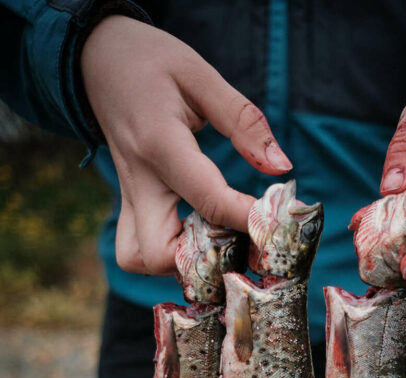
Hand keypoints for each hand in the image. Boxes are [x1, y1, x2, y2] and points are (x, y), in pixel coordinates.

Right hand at [81, 16, 291, 274]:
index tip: (276, 223)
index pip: (208, 199)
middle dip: (201, 259)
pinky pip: (138, 250)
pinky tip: (197, 235)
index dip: (247, 219)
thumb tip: (281, 167)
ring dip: (178, 263)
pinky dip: (168, 256)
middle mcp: (138, 181)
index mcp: (160, 145)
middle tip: (236, 239)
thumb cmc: (153, 62)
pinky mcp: (128, 205)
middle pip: (157, 253)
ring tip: (213, 239)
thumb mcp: (202, 77)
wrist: (97, 59)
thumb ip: (244, 123)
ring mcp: (128, 198)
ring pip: (139, 259)